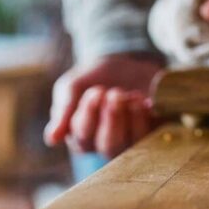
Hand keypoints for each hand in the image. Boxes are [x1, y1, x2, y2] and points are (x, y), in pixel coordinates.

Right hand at [43, 53, 162, 157]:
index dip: (89, 115)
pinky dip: (151, 118)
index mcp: (82, 137)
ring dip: (133, 120)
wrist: (123, 61)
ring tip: (132, 96)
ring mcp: (133, 138)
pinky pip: (157, 133)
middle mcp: (107, 144)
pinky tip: (147, 101)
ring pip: (134, 144)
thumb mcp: (72, 87)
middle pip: (110, 147)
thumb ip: (62, 110)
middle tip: (115, 93)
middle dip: (113, 119)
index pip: (83, 137)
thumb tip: (52, 140)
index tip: (96, 91)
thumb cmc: (92, 78)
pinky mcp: (155, 128)